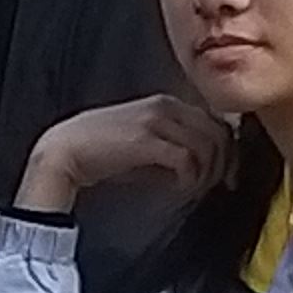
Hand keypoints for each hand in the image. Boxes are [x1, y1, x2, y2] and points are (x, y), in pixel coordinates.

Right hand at [11, 91, 227, 216]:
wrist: (65, 152)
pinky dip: (189, 179)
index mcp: (168, 103)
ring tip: (191, 189)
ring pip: (207, 146)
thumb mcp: (145, 146)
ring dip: (206, 174)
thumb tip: (206, 167)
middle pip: (219, 132)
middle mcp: (166, 106)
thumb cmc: (104, 153)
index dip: (228, 151)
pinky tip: (177, 188)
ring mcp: (156, 119)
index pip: (217, 122)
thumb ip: (174, 148)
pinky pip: (186, 159)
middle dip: (223, 164)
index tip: (225, 176)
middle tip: (216, 186)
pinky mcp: (146, 138)